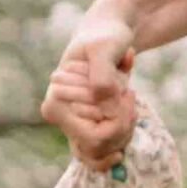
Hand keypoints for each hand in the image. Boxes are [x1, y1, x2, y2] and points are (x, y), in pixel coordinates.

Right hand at [44, 0, 136, 158]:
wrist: (107, 34)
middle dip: (124, 126)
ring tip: (129, 101)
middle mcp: (59, 119)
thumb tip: (105, 108)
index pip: (94, 138)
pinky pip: (102, 152)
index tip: (130, 93)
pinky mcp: (84, 127)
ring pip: (103, 153)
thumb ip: (102, 77)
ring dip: (125, 132)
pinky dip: (121, 138)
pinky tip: (128, 115)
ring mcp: (71, 125)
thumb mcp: (104, 48)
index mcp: (55, 103)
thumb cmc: (105, 37)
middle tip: (131, 95)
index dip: (120, 121)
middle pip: (99, 149)